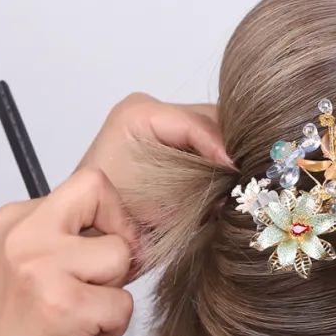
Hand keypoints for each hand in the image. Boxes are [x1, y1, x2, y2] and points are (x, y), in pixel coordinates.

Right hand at [0, 167, 138, 335]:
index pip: (92, 183)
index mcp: (15, 220)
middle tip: (94, 284)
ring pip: (121, 257)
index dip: (112, 217)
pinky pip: (123, 304)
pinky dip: (111, 326)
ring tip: (81, 315)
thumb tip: (132, 219)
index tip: (100, 253)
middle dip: (117, 246)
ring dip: (113, 294)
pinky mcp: (63, 308)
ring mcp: (41, 271)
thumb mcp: (32, 265)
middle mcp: (24, 237)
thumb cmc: (20, 333)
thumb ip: (70, 236)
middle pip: (107, 204)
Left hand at [77, 92, 232, 240]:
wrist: (89, 228)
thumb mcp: (164, 202)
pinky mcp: (163, 133)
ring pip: (210, 126)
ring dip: (225, 151)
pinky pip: (200, 138)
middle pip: (209, 119)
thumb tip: (238, 179)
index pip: (197, 123)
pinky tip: (225, 178)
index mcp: (138, 113)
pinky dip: (214, 157)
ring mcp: (155, 118)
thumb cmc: (115, 217)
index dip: (223, 147)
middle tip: (245, 176)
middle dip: (230, 148)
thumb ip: (202, 183)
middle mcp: (147, 107)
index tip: (238, 170)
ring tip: (239, 178)